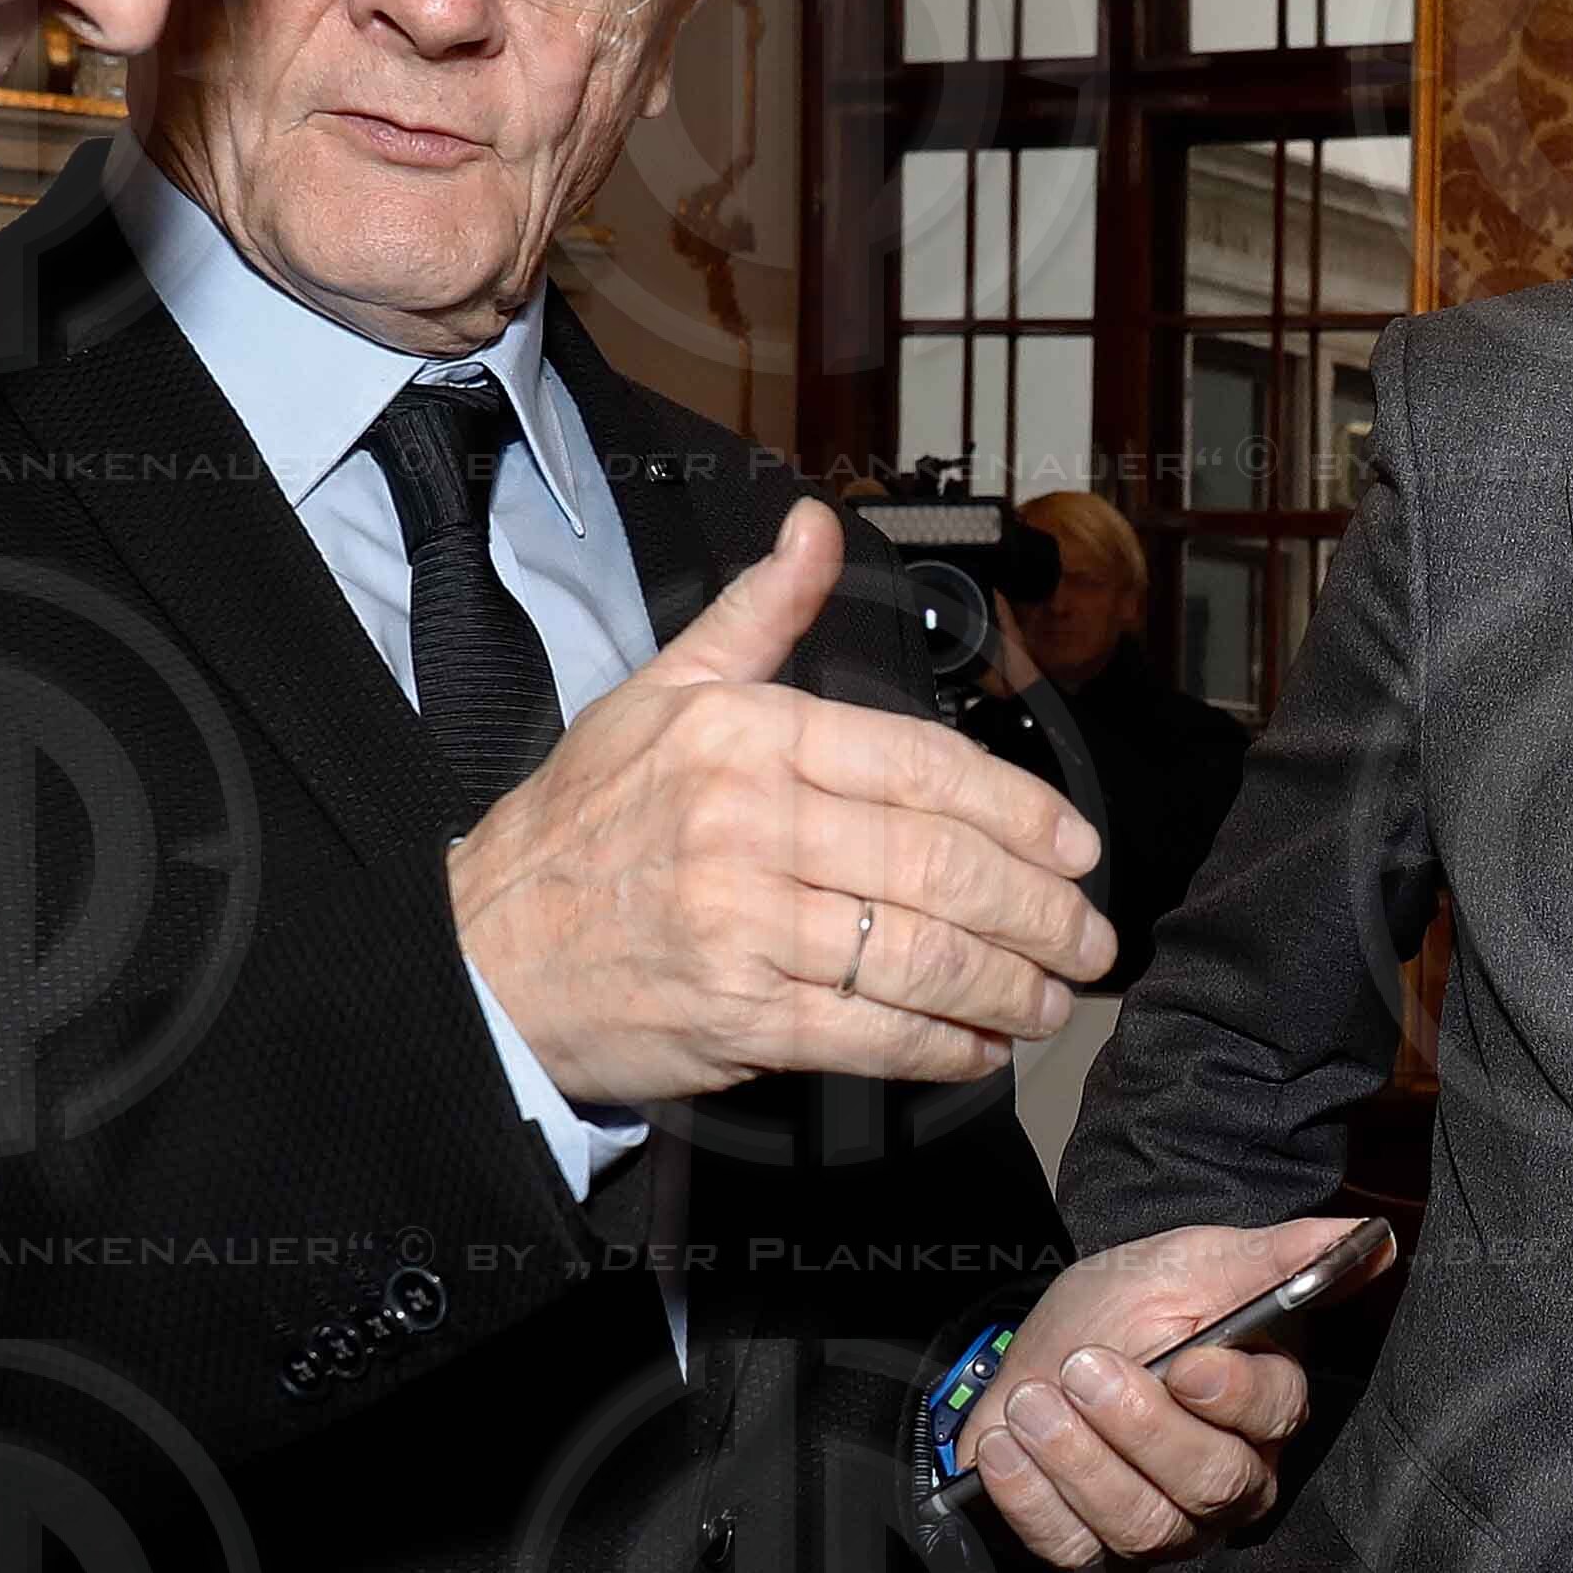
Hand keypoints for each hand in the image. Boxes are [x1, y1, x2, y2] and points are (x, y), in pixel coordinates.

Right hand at [447, 501, 1115, 1101]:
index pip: (926, 766)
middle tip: (1090, 937)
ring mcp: (745, 924)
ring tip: (1053, 996)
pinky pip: (873, 1032)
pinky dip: (945, 1045)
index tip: (1078, 847)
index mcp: (748, 733)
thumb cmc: (579, 825)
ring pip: (922, 956)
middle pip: (942, 867)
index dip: (1022, 813)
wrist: (483, 952)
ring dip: (1010, 985)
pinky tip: (983, 1045)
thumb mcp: (661, 694)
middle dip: (1040, 911)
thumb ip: (759, 617)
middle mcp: (751, 822)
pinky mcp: (739, 1015)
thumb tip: (818, 528)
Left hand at [960, 1216, 1389, 1570]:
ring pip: (1143, 1523)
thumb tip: (1370, 1237)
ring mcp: (1167, 1522)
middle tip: (1083, 1369)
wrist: (1051, 1345)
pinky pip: (1074, 1547)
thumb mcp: (1192, 1264)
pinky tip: (1004, 1448)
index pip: (1273, 1414)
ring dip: (1077, 1461)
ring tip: (1034, 1402)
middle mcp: (1230, 1477)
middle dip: (1140, 1427)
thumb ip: (1277, 1258)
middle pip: (1211, 1482)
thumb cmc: (1134, 1303)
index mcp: (1265, 1404)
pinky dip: (1031, 1499)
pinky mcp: (1102, 1548)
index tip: (1185, 1365)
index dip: (1231, 1396)